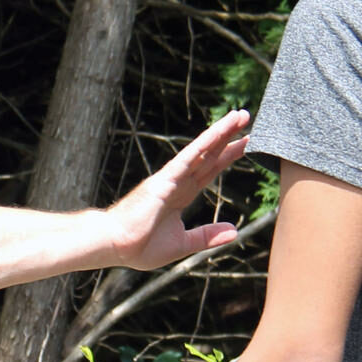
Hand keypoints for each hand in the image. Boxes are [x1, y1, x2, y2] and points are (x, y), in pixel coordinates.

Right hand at [107, 111, 251, 270]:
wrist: (115, 245)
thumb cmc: (140, 246)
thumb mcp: (182, 243)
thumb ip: (207, 236)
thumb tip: (235, 231)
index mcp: (181, 195)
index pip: (208, 170)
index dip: (226, 156)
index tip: (245, 143)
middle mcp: (178, 182)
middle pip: (209, 155)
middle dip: (228, 138)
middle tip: (246, 117)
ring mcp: (171, 178)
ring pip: (201, 150)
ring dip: (221, 132)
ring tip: (239, 116)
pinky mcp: (164, 180)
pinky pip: (188, 158)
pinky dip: (204, 143)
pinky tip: (219, 131)